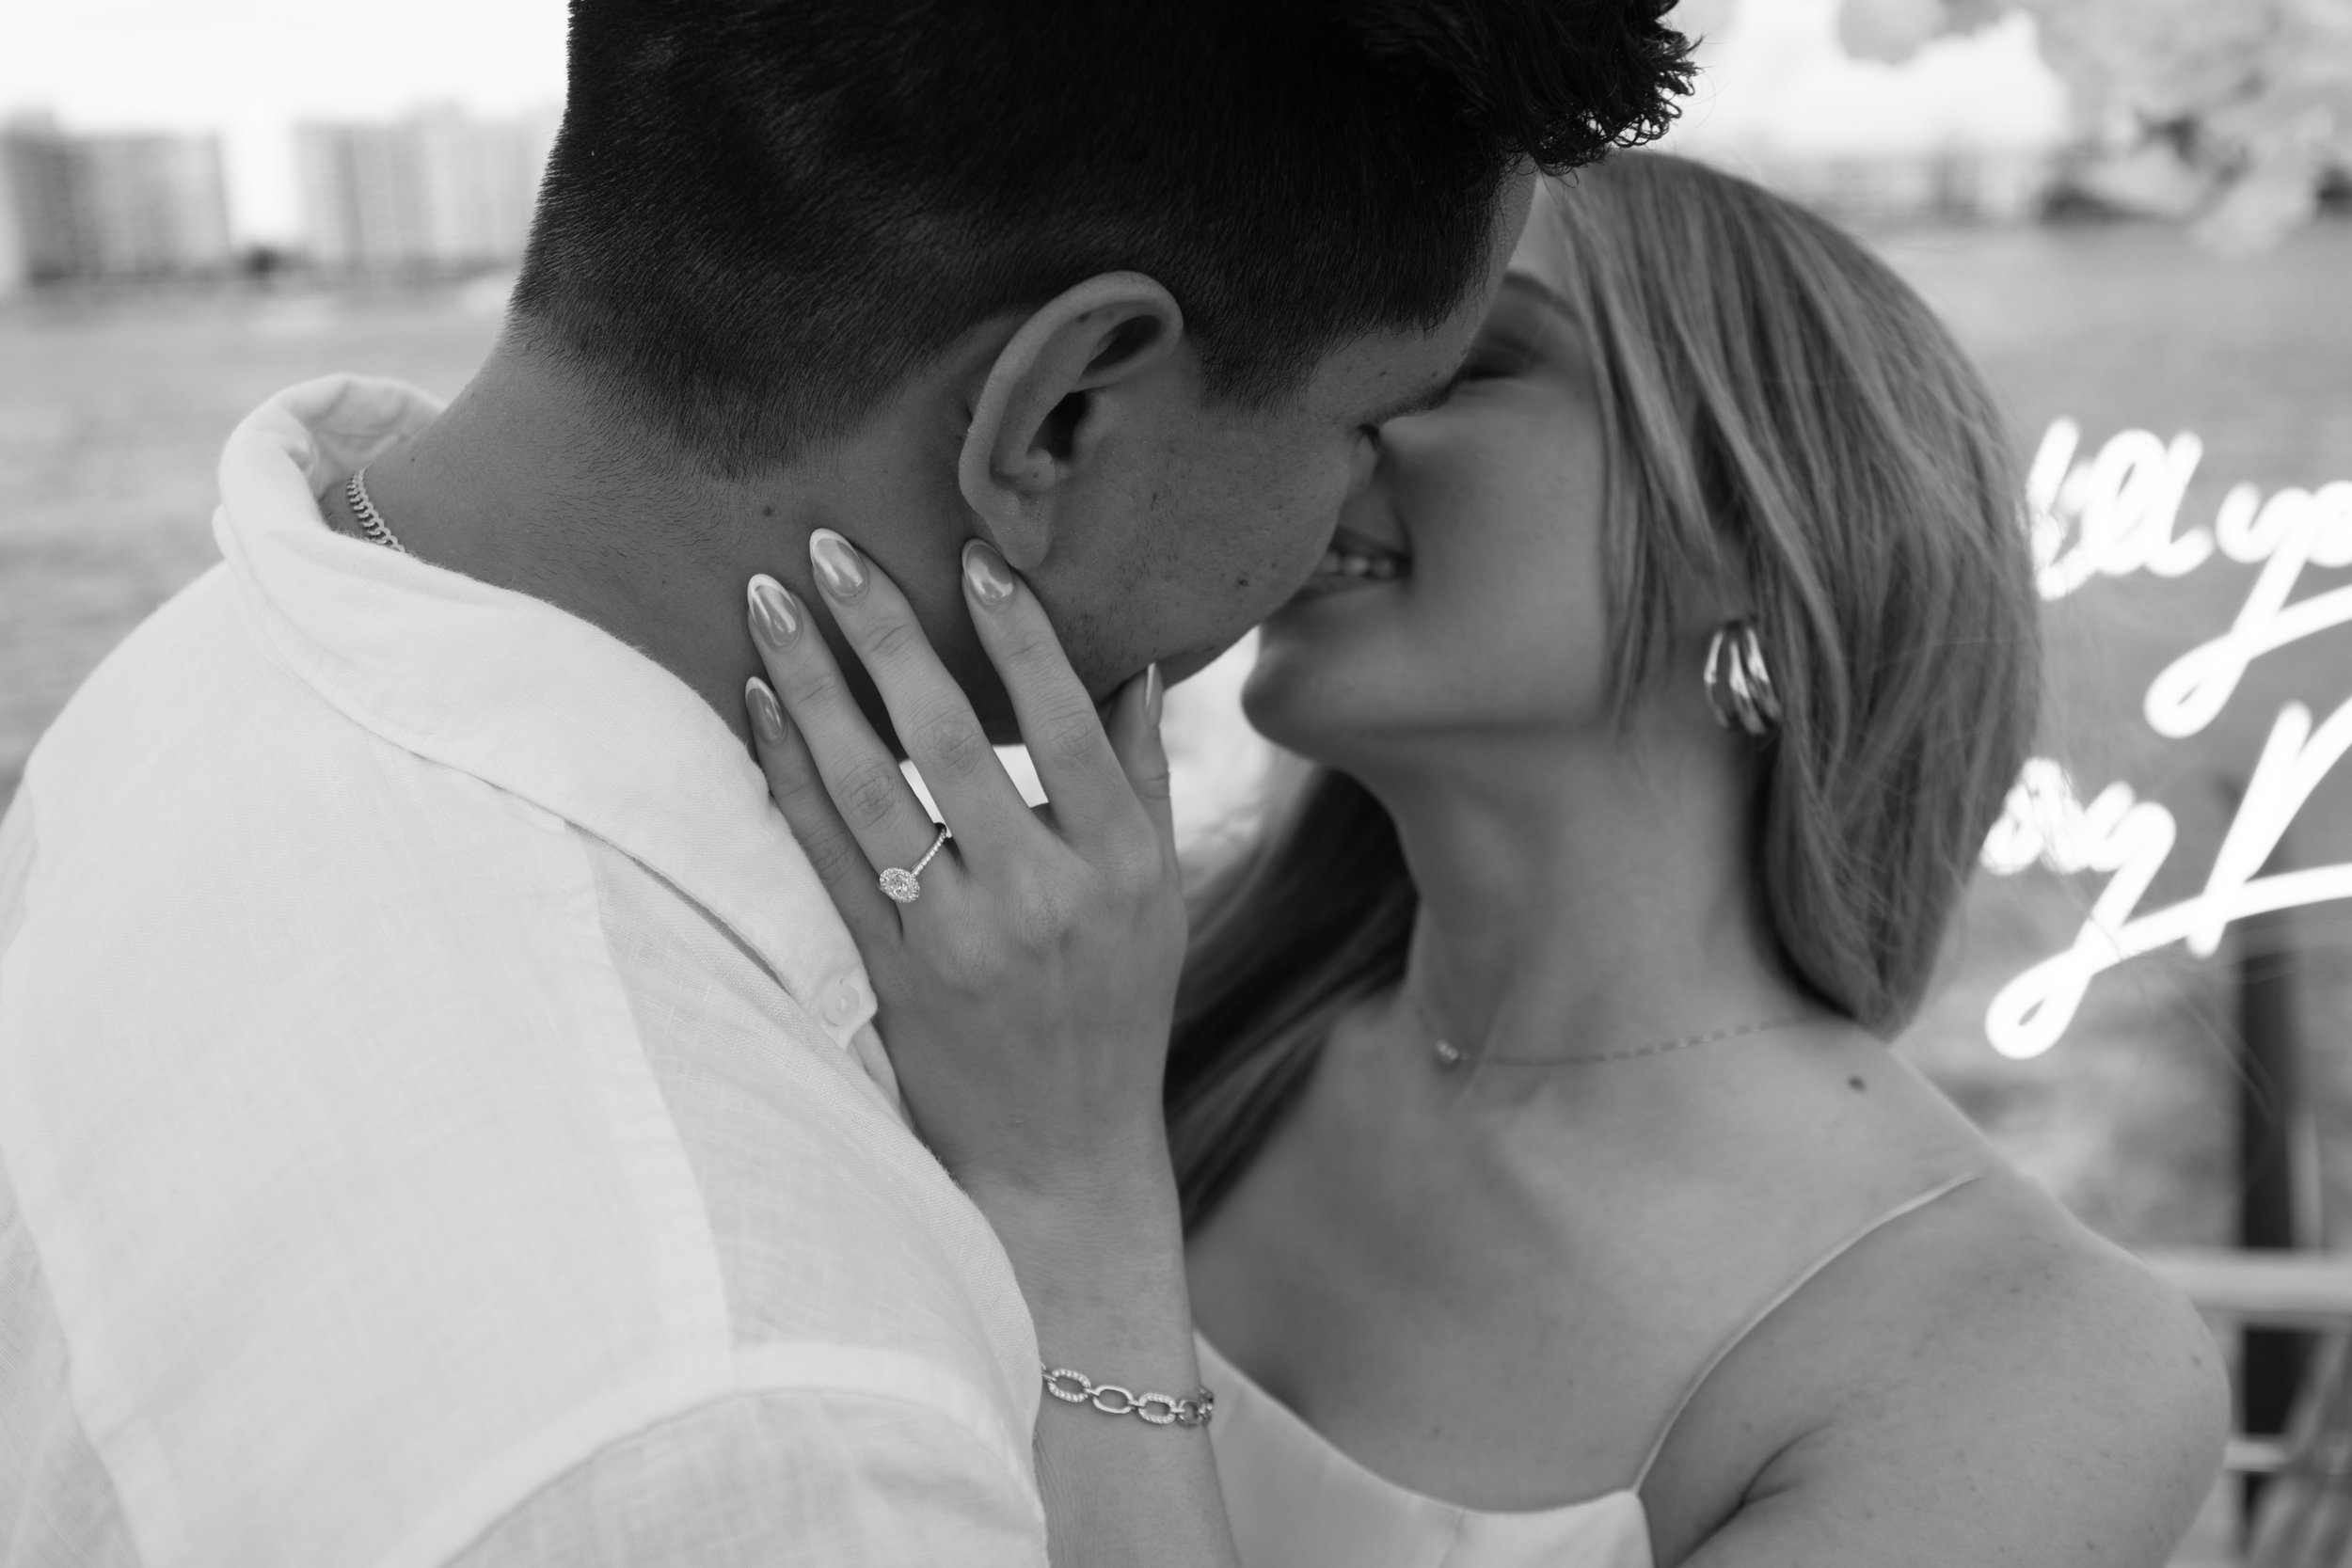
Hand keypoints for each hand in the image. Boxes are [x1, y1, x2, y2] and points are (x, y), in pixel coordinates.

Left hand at [741, 531, 1185, 1215]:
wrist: (1058, 1156)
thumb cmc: (1115, 1009)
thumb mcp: (1159, 896)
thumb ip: (1142, 779)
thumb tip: (1135, 663)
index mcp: (1120, 867)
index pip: (1067, 727)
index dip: (1019, 638)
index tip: (973, 556)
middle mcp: (1041, 899)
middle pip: (947, 744)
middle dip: (884, 635)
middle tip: (830, 548)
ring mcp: (957, 940)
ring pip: (868, 794)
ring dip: (811, 691)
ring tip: (768, 604)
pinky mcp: (888, 976)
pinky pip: (825, 860)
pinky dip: (787, 778)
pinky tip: (758, 707)